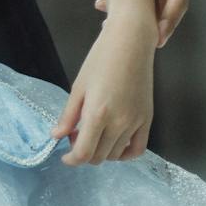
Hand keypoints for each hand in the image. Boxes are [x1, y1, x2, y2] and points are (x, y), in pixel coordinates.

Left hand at [52, 18, 154, 164]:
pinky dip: (124, 153)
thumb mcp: (78, 87)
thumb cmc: (99, 61)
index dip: (72, 160)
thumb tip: (56, 136)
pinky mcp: (148, 120)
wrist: (130, 45)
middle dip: (84, 154)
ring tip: (91, 135)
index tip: (64, 156)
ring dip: (101, 152)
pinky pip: (138, 149)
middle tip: (75, 138)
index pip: (84, 153)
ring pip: (117, 154)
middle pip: (100, 156)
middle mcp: (119, 123)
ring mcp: (136, 123)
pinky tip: (113, 144)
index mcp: (98, 114)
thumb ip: (68, 115)